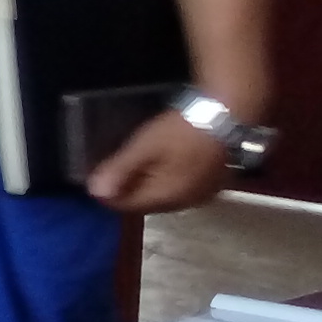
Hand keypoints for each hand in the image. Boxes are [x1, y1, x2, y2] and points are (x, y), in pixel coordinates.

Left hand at [86, 112, 232, 215]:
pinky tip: (160, 165)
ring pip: (165, 196)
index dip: (109, 194)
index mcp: (168, 198)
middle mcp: (187, 203)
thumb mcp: (145, 147)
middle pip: (147, 203)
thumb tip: (95, 192)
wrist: (227, 115)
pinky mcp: (213, 183)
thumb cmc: (182, 131)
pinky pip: (181, 188)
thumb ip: (120, 170)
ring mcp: (203, 194)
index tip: (93, 179)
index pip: (128, 206)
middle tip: (111, 171)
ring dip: (147, 185)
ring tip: (133, 166)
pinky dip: (165, 180)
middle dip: (128, 190)